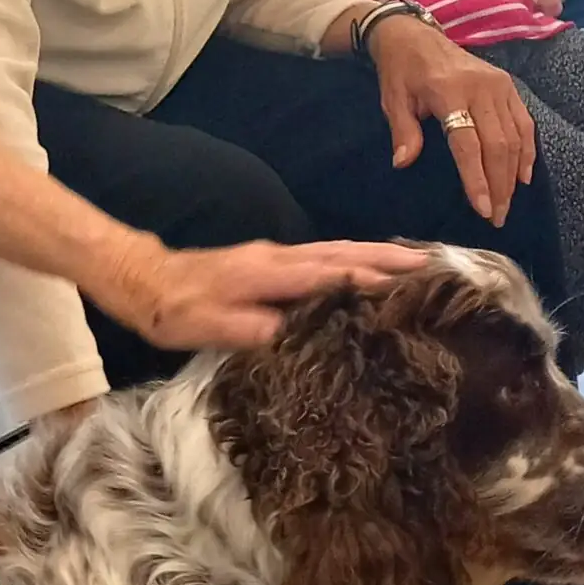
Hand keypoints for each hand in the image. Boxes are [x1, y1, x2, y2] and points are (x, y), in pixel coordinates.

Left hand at [122, 238, 431, 352]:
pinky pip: (326, 255)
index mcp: (270, 272)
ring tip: (420, 262)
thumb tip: (304, 334)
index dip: (373, 280)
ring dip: (380, 254)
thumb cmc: (176, 309)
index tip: (415, 286)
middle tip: (438, 266)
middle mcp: (280, 256)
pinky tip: (371, 266)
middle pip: (346, 253)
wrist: (145, 280)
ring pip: (339, 250)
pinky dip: (357, 258)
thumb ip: (257, 329)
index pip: (332, 273)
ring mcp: (277, 254)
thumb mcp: (212, 328)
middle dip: (392, 258)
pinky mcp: (273, 260)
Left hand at [363, 18, 536, 226]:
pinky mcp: (508, 85)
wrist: (414, 35)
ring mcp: (499, 85)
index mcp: (450, 91)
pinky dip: (527, 150)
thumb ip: (403, 132)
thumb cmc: (401, 71)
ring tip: (508, 204)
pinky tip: (523, 176)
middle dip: (499, 184)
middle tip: (497, 217)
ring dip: (513, 174)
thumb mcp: (393, 100)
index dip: (477, 178)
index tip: (483, 208)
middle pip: (498, 144)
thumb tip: (404, 163)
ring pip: (515, 136)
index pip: (468, 143)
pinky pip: (524, 122)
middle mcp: (481, 87)